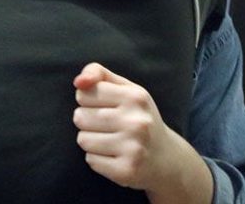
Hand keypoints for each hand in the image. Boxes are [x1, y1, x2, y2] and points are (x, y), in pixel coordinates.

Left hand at [72, 62, 186, 191]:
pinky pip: (90, 160)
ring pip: (83, 140)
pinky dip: (97, 159)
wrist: (166, 158)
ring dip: (91, 141)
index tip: (104, 106)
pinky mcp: (126, 171)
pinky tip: (114, 156)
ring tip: (110, 141)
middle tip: (108, 126)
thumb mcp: (125, 88)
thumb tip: (78, 82)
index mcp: (135, 97)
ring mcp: (133, 148)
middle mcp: (136, 121)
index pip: (84, 93)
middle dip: (87, 121)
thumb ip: (99, 74)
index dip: (88, 100)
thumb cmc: (138, 117)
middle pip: (80, 116)